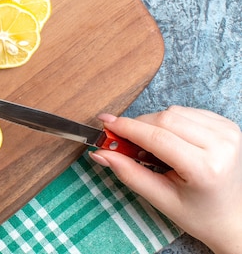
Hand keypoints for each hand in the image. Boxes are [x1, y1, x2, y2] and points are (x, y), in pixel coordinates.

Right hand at [90, 106, 241, 253]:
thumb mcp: (161, 199)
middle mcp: (221, 145)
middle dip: (137, 126)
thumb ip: (129, 173)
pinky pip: (187, 112)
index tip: (105, 124)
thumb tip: (101, 153)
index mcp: (206, 168)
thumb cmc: (200, 214)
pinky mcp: (228, 125)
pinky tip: (171, 141)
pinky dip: (171, 122)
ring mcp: (228, 132)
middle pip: (164, 118)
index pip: (157, 137)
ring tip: (153, 148)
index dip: (126, 128)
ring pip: (174, 112)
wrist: (233, 218)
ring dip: (154, 124)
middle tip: (121, 140)